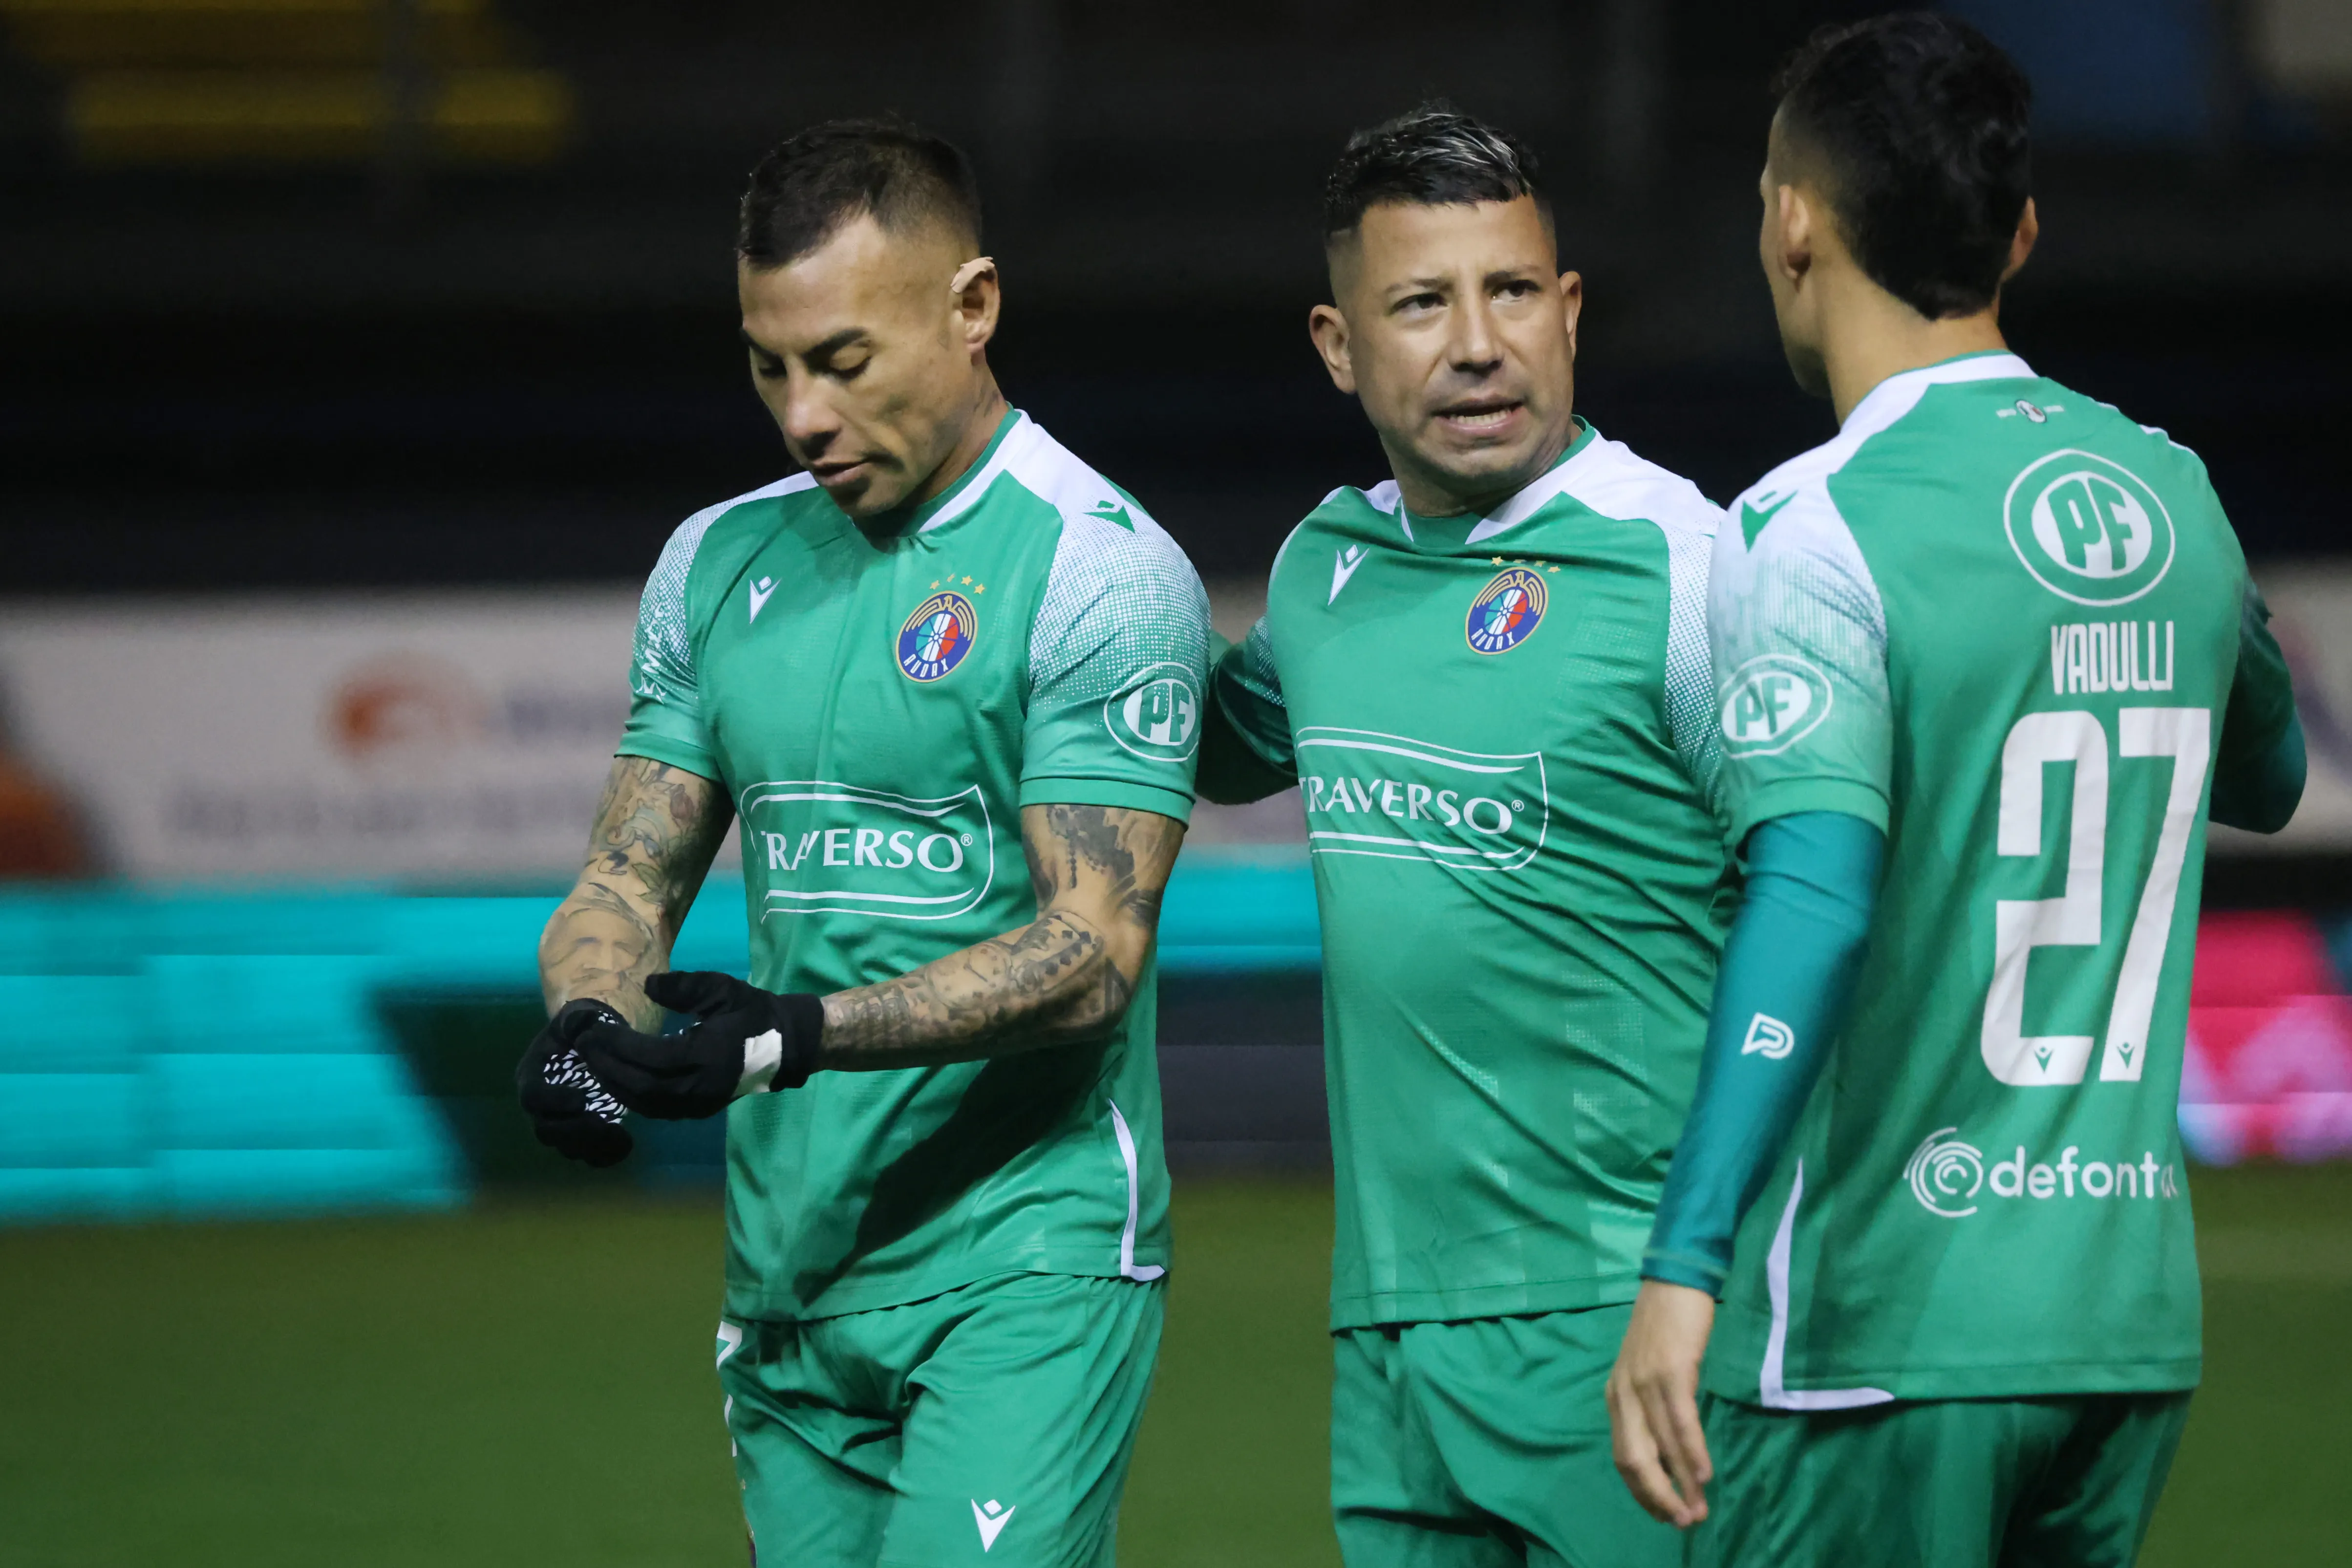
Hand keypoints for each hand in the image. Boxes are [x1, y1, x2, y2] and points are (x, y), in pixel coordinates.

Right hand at [516, 999, 634, 1166]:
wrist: (592, 1041)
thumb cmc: (582, 1029)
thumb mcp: (576, 1018)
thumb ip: (575, 1021)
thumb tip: (579, 1025)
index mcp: (532, 1075)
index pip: (532, 1096)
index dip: (553, 1102)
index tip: (582, 1099)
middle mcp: (540, 1104)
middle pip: (546, 1130)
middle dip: (575, 1131)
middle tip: (605, 1124)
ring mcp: (558, 1122)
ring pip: (565, 1147)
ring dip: (591, 1147)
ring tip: (621, 1136)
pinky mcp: (579, 1133)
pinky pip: (586, 1155)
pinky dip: (604, 1156)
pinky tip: (626, 1145)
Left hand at [574, 971, 823, 1119]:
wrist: (787, 1045)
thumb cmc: (753, 1013)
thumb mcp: (722, 989)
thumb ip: (683, 986)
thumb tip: (647, 985)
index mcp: (706, 1055)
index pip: (650, 1057)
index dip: (617, 1046)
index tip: (592, 1030)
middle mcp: (699, 1086)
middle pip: (640, 1085)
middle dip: (606, 1066)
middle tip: (582, 1047)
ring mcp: (698, 1104)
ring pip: (644, 1103)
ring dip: (614, 1084)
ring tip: (592, 1062)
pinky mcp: (698, 1110)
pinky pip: (656, 1109)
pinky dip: (631, 1096)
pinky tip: (615, 1079)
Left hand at [1607, 1279, 1717, 1527]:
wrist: (1674, 1279)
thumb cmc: (1666, 1328)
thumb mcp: (1648, 1372)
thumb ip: (1651, 1408)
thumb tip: (1669, 1452)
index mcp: (1616, 1397)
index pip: (1623, 1457)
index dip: (1644, 1492)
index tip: (1665, 1516)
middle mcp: (1623, 1393)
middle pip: (1634, 1460)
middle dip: (1659, 1497)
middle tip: (1684, 1522)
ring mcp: (1644, 1381)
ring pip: (1660, 1445)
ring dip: (1681, 1483)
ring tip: (1698, 1510)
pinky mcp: (1670, 1369)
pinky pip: (1679, 1419)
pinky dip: (1690, 1450)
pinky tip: (1703, 1474)